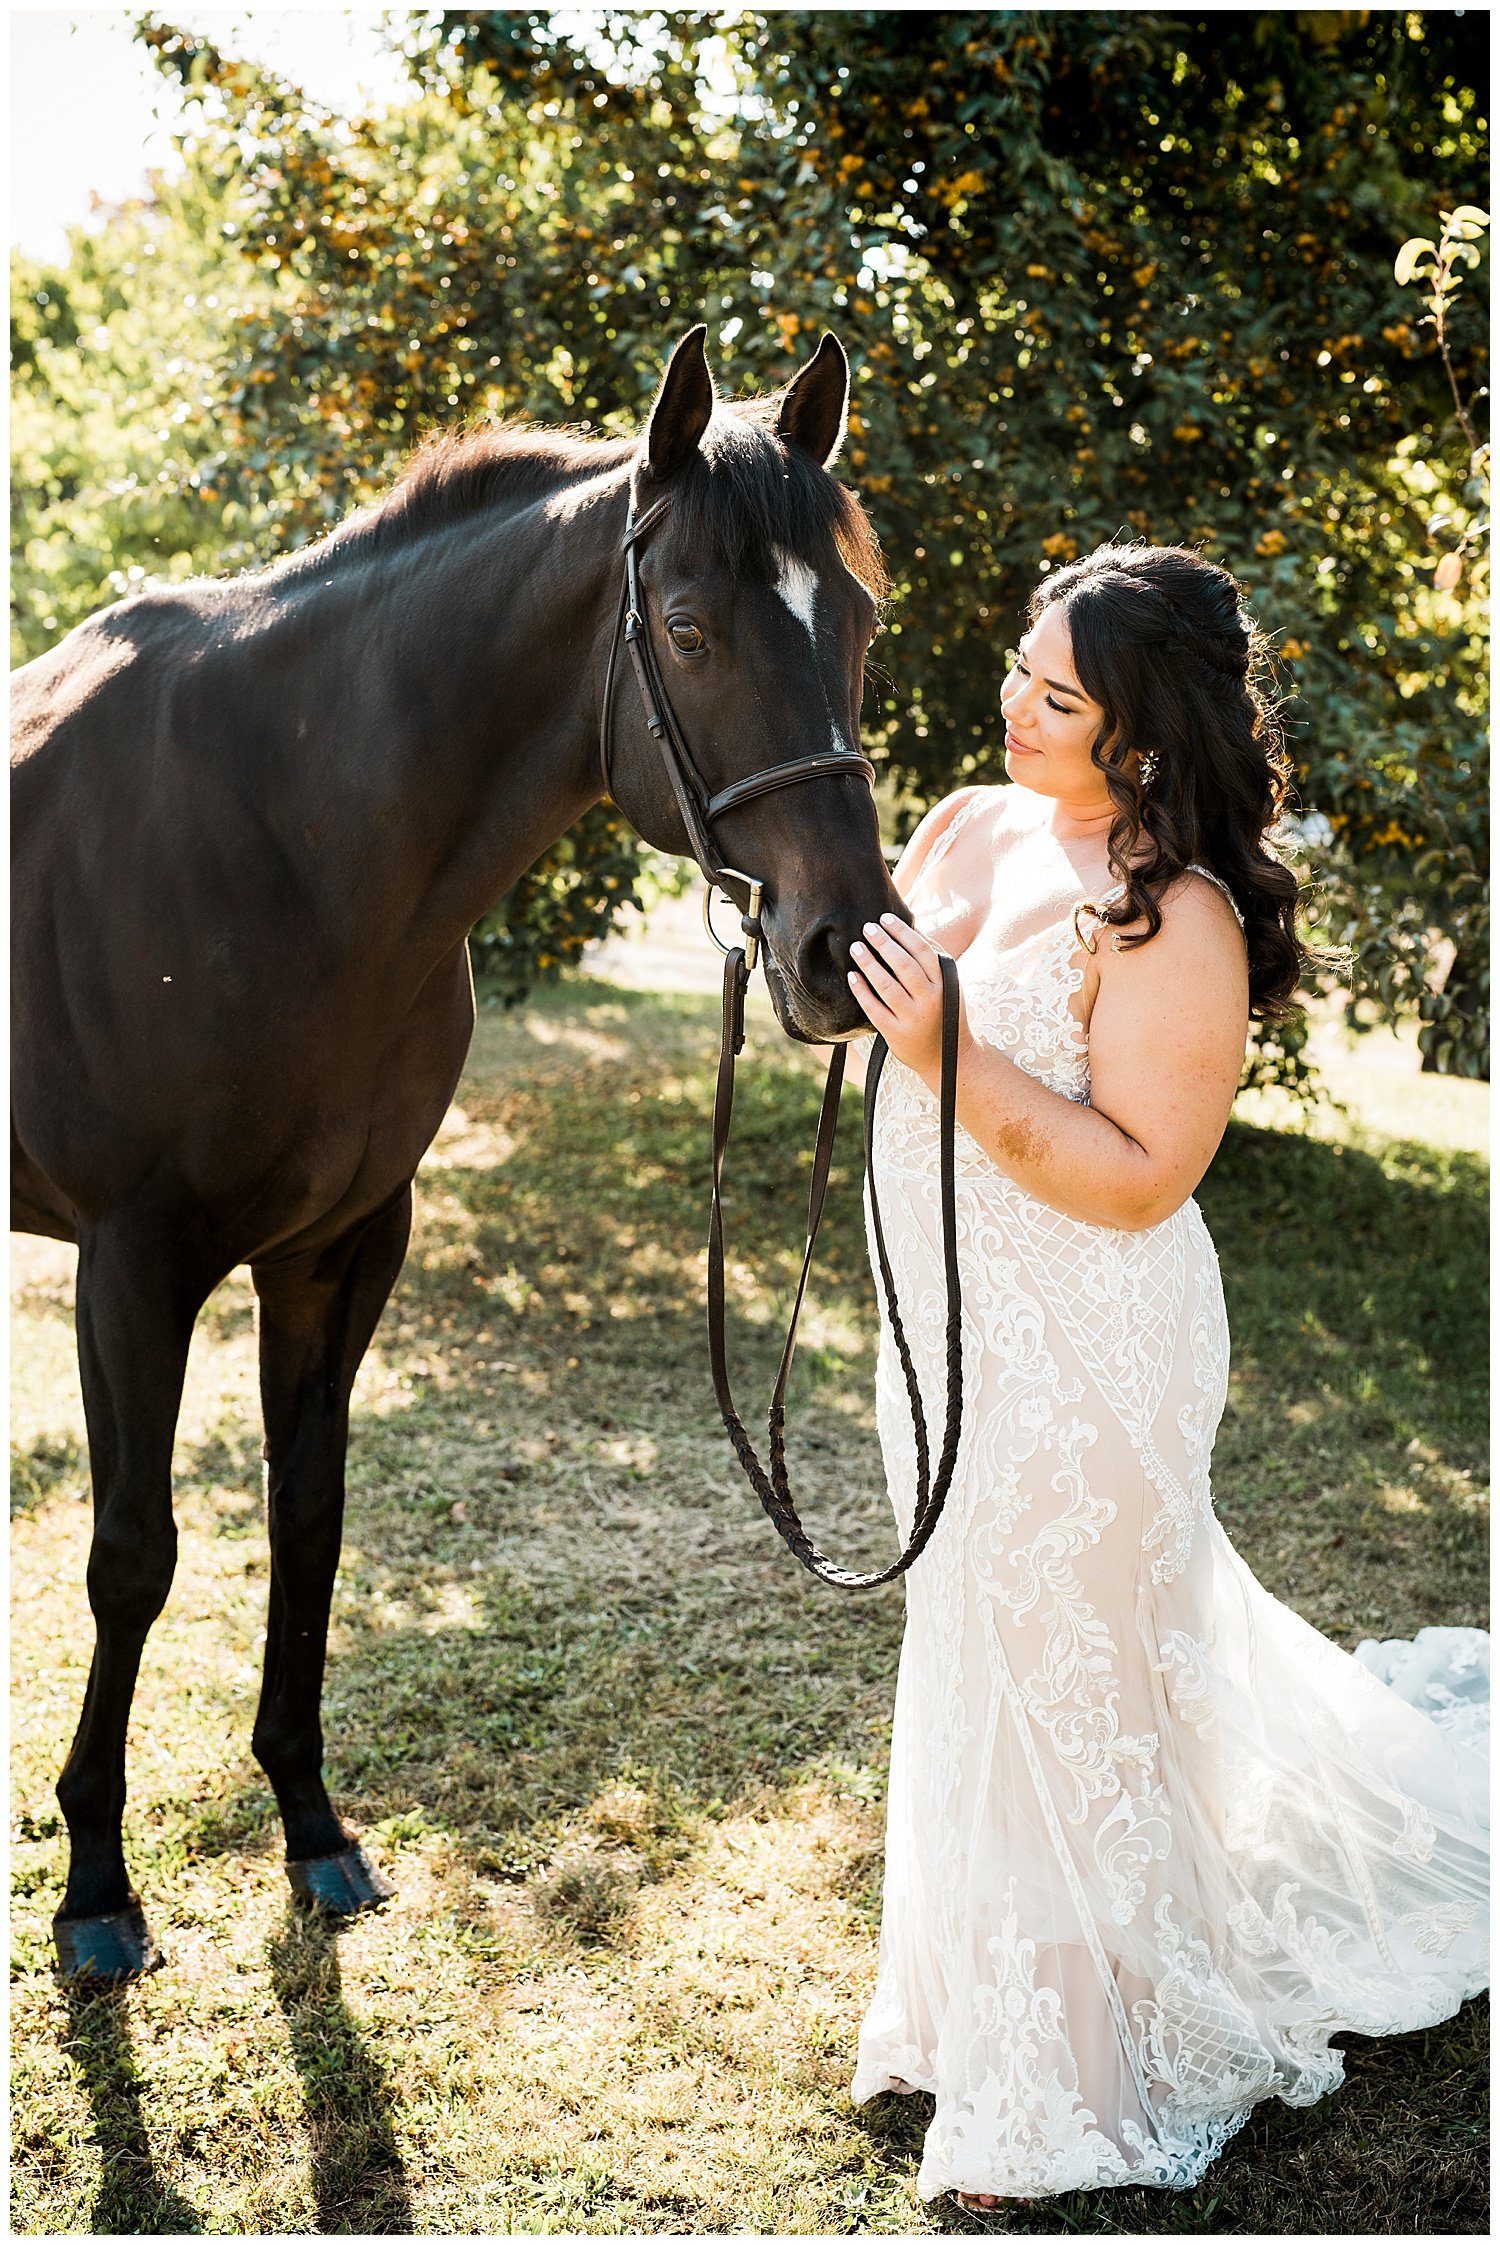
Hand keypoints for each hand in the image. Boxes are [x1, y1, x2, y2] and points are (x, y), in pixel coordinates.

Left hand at [847, 915, 957, 1087]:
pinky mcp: (897, 1034)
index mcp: (945, 982)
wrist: (950, 1059)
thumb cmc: (944, 1014)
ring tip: (855, 947)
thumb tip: (912, 928)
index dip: (902, 932)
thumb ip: (933, 959)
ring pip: (887, 985)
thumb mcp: (949, 985)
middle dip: (883, 943)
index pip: (922, 950)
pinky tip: (852, 977)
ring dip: (869, 963)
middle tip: (866, 927)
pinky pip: (875, 1009)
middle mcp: (931, 999)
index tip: (884, 918)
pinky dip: (862, 991)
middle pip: (904, 965)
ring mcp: (914, 1018)